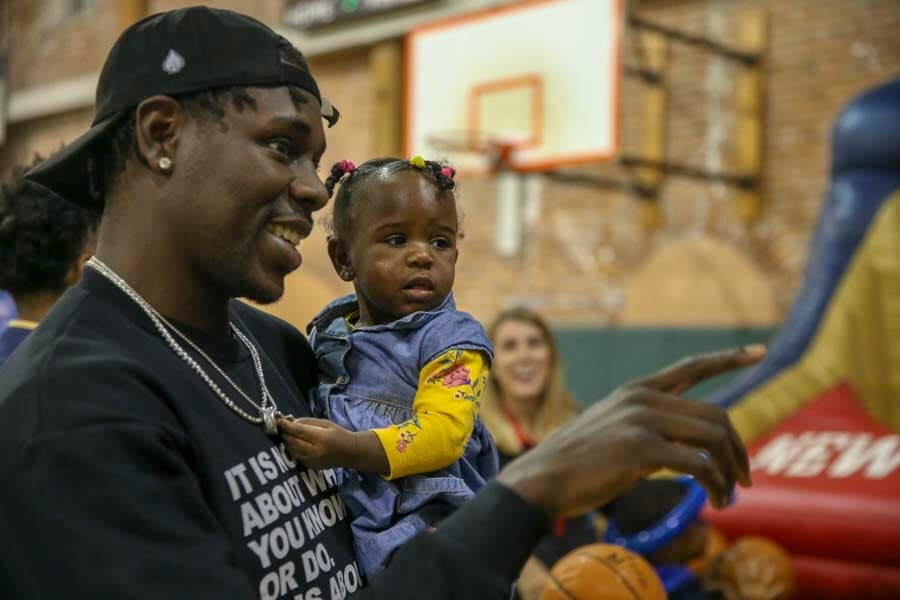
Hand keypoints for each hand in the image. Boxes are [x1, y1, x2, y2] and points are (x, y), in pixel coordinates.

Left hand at [278, 417, 388, 472]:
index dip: (287, 426)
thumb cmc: (339, 434)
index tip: (278, 420)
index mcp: (322, 438)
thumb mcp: (326, 423)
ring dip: (286, 442)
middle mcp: (316, 451)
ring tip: (283, 435)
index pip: (299, 431)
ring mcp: (313, 461)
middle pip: (293, 442)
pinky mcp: (312, 467)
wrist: (350, 452)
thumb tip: (292, 422)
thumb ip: (308, 422)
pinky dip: (292, 450)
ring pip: (293, 451)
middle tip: (278, 427)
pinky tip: (291, 443)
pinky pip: (297, 457)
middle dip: (284, 434)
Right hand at [496, 345, 764, 517]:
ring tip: (729, 498)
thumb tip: (691, 451)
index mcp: (636, 391)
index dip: (728, 359)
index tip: (760, 352)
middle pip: (715, 415)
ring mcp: (642, 420)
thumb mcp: (615, 432)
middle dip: (738, 449)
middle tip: (745, 480)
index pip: (690, 368)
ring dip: (729, 472)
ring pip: (712, 439)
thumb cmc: (579, 464)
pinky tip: (714, 500)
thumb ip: (650, 429)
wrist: (545, 478)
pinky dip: (715, 485)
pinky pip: (698, 465)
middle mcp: (642, 398)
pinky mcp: (641, 447)